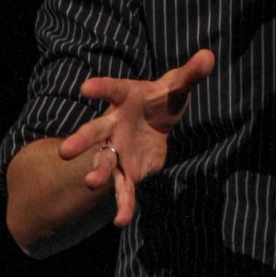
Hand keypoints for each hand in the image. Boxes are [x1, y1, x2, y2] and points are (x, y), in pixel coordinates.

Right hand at [57, 49, 214, 226]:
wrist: (158, 122)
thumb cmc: (163, 98)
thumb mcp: (178, 86)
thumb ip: (190, 74)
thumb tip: (209, 56)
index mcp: (124, 98)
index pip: (111, 89)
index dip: (100, 87)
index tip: (85, 88)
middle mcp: (114, 125)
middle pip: (94, 132)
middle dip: (81, 141)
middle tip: (65, 153)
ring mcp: (118, 149)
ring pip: (104, 163)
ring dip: (98, 174)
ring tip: (91, 184)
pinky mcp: (129, 170)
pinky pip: (124, 188)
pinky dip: (124, 203)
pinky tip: (122, 220)